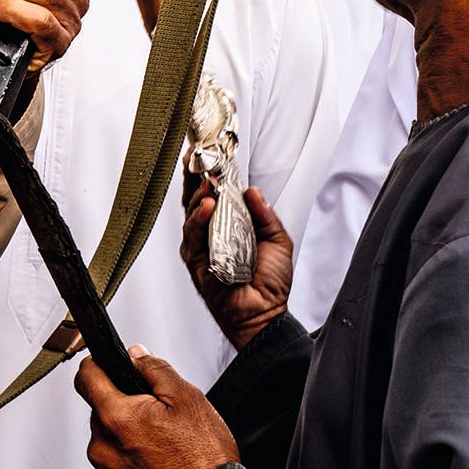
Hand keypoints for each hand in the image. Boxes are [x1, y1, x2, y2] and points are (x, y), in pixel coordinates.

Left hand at [77, 348, 239, 468]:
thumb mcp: (187, 398)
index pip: (86, 377)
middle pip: (101, 410)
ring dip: (128, 435)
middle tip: (158, 414)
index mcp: (115, 418)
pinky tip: (162, 464)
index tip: (108, 365)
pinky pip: (118, 466)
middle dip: (124, 405)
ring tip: (165, 444)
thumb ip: (155, 369)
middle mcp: (102, 447)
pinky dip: (134, 461)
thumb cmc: (205, 457)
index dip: (98, 365)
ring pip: (110, 439)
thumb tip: (136, 355)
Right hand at [180, 175, 294, 350]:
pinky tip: (207, 208)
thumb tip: (253, 191)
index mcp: (228, 227)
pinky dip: (199, 221)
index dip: (207, 175)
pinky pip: (193, 237)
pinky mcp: (195, 262)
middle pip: (194, 199)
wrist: (265, 314)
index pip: (213, 194)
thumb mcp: (277, 240)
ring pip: (191, 215)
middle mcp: (210, 235)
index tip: (206, 153)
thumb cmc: (269, 285)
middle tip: (199, 158)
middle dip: (195, 178)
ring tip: (208, 185)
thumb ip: (265, 215)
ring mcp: (200, 248)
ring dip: (199, 197)